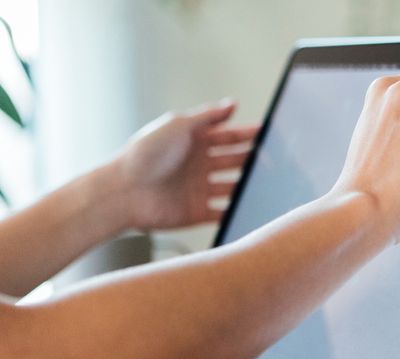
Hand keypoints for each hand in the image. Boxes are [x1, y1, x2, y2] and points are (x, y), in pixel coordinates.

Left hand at [115, 100, 259, 229]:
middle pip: (235, 161)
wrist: (123, 191)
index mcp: (194, 142)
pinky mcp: (197, 211)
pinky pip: (223, 212)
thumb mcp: (178, 124)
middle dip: (253, 159)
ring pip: (233, 187)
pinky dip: (236, 211)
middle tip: (273, 159)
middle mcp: (198, 165)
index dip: (248, 134)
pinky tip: (249, 207)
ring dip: (248, 185)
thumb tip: (234, 103)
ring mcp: (199, 189)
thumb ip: (208, 116)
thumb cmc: (144, 154)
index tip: (268, 133)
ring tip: (266, 183)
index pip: (229, 137)